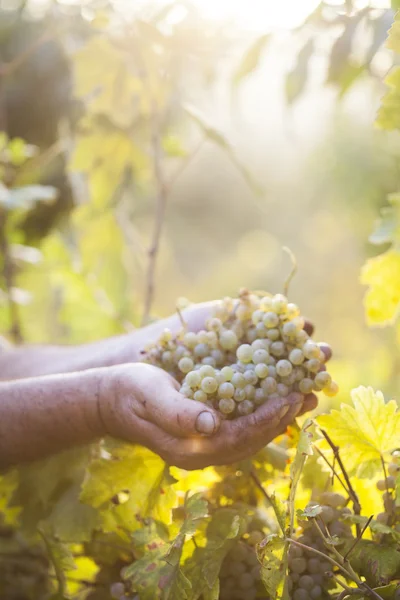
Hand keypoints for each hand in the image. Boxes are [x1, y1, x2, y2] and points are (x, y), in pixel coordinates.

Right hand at [98, 363, 320, 469]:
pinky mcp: (204, 432)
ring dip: (277, 417)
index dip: (265, 419)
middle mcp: (201, 453)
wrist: (110, 399)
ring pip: (249, 435)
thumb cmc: (128, 392)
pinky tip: (276, 396)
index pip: (238, 438)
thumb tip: (211, 424)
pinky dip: (261, 412)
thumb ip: (178, 412)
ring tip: (302, 396)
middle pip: (250, 440)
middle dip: (280, 419)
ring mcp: (203, 445)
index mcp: (189, 449)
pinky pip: (240, 426)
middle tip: (308, 395)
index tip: (290, 398)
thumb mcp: (151, 395)